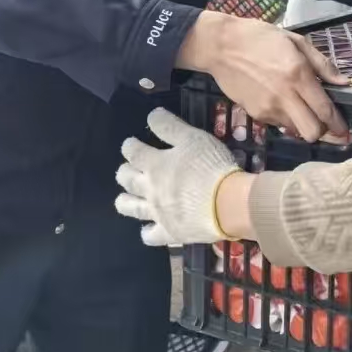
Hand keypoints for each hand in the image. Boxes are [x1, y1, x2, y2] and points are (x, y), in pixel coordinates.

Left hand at [116, 108, 239, 245]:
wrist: (227, 203)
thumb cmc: (211, 167)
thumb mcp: (194, 138)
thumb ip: (170, 126)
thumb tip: (151, 115)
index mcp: (155, 164)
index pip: (133, 152)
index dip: (129, 146)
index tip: (130, 144)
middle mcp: (150, 189)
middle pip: (126, 179)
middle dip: (124, 172)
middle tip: (128, 168)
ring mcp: (157, 212)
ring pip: (130, 208)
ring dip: (125, 201)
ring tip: (126, 198)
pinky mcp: (169, 232)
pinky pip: (151, 235)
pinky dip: (147, 231)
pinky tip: (149, 227)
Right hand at [177, 11, 347, 140]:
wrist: (221, 46)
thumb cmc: (261, 38)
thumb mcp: (296, 41)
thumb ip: (322, 64)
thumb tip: (343, 82)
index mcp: (298, 75)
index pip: (324, 110)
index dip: (338, 124)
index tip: (344, 130)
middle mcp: (284, 96)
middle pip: (311, 132)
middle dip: (323, 132)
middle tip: (326, 123)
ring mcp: (268, 108)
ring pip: (295, 130)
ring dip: (303, 123)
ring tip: (301, 107)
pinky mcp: (255, 114)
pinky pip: (279, 124)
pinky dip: (286, 117)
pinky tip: (281, 101)